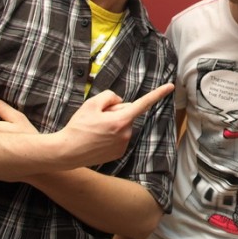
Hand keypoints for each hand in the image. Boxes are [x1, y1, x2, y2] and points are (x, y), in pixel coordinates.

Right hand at [58, 83, 173, 168]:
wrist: (66, 152)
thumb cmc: (78, 127)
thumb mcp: (91, 104)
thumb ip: (109, 97)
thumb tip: (119, 101)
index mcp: (121, 120)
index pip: (143, 103)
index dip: (158, 93)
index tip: (171, 86)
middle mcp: (126, 133)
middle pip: (126, 113)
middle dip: (115, 112)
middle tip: (96, 118)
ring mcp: (124, 144)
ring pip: (123, 125)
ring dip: (113, 124)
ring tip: (95, 130)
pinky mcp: (119, 153)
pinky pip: (119, 136)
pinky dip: (111, 135)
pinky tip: (97, 139)